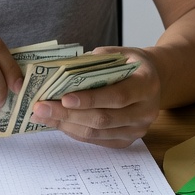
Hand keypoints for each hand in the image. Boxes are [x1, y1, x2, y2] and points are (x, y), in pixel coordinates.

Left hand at [28, 47, 160, 147]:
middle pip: (103, 118)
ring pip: (97, 133)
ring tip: (42, 116)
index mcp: (146, 84)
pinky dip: (74, 131)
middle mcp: (146, 111)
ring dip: (66, 125)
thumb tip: (60, 72)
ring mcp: (137, 129)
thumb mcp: (117, 53)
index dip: (90, 99)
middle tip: (40, 108)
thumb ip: (94, 62)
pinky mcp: (127, 140)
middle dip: (68, 114)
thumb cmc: (130, 64)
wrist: (154, 79)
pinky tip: (57, 122)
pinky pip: (97, 140)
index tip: (63, 98)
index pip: (117, 96)